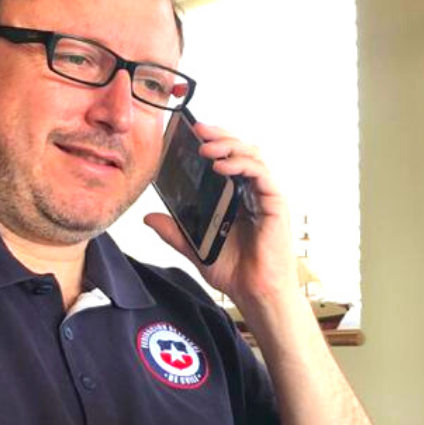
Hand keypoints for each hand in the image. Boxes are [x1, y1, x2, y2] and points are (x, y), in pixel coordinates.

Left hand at [144, 123, 297, 313]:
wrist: (255, 294)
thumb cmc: (235, 271)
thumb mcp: (195, 247)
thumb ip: (174, 231)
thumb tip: (149, 216)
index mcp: (238, 197)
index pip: (228, 158)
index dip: (213, 142)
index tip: (190, 134)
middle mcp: (254, 192)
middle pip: (242, 150)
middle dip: (220, 136)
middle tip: (198, 130)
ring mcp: (266, 197)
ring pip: (253, 156)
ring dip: (229, 146)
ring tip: (206, 147)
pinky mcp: (275, 205)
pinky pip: (261, 175)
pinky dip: (242, 166)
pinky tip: (222, 167)